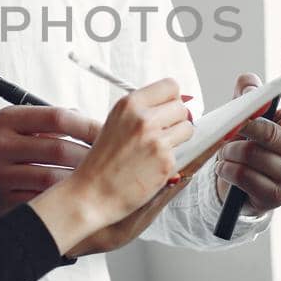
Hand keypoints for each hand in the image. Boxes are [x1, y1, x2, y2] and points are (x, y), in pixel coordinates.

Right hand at [0, 105, 99, 219]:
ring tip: (98, 182)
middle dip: (90, 157)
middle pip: (58, 150)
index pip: (57, 118)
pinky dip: (60, 204)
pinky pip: (39, 204)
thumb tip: (90, 121)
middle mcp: (0, 145)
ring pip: (51, 181)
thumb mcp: (9, 124)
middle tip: (112, 162)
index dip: (87, 126)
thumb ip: (45, 122)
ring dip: (79, 183)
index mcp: (6, 119)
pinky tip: (75, 201)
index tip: (109, 134)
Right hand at [29, 79, 193, 252]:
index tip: (166, 109)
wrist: (92, 193)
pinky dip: (171, 160)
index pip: (170, 86)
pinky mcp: (165, 161)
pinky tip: (152, 166)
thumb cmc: (102, 162)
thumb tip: (178, 101)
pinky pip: (183, 153)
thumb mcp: (116, 123)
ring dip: (178, 139)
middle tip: (160, 134)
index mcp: (129, 104)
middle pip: (182, 108)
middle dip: (176, 121)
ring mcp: (156, 140)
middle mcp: (143, 118)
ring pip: (188, 128)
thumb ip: (143, 110)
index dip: (171, 99)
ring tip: (157, 150)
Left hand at [213, 73, 280, 214]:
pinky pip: (244, 176)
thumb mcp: (246, 116)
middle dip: (244, 129)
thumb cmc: (249, 143)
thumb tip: (250, 87)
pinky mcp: (278, 195)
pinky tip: (226, 168)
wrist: (241, 185)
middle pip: (270, 133)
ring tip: (227, 153)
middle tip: (229, 131)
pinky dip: (227, 170)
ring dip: (230, 152)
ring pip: (252, 155)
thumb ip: (248, 94)